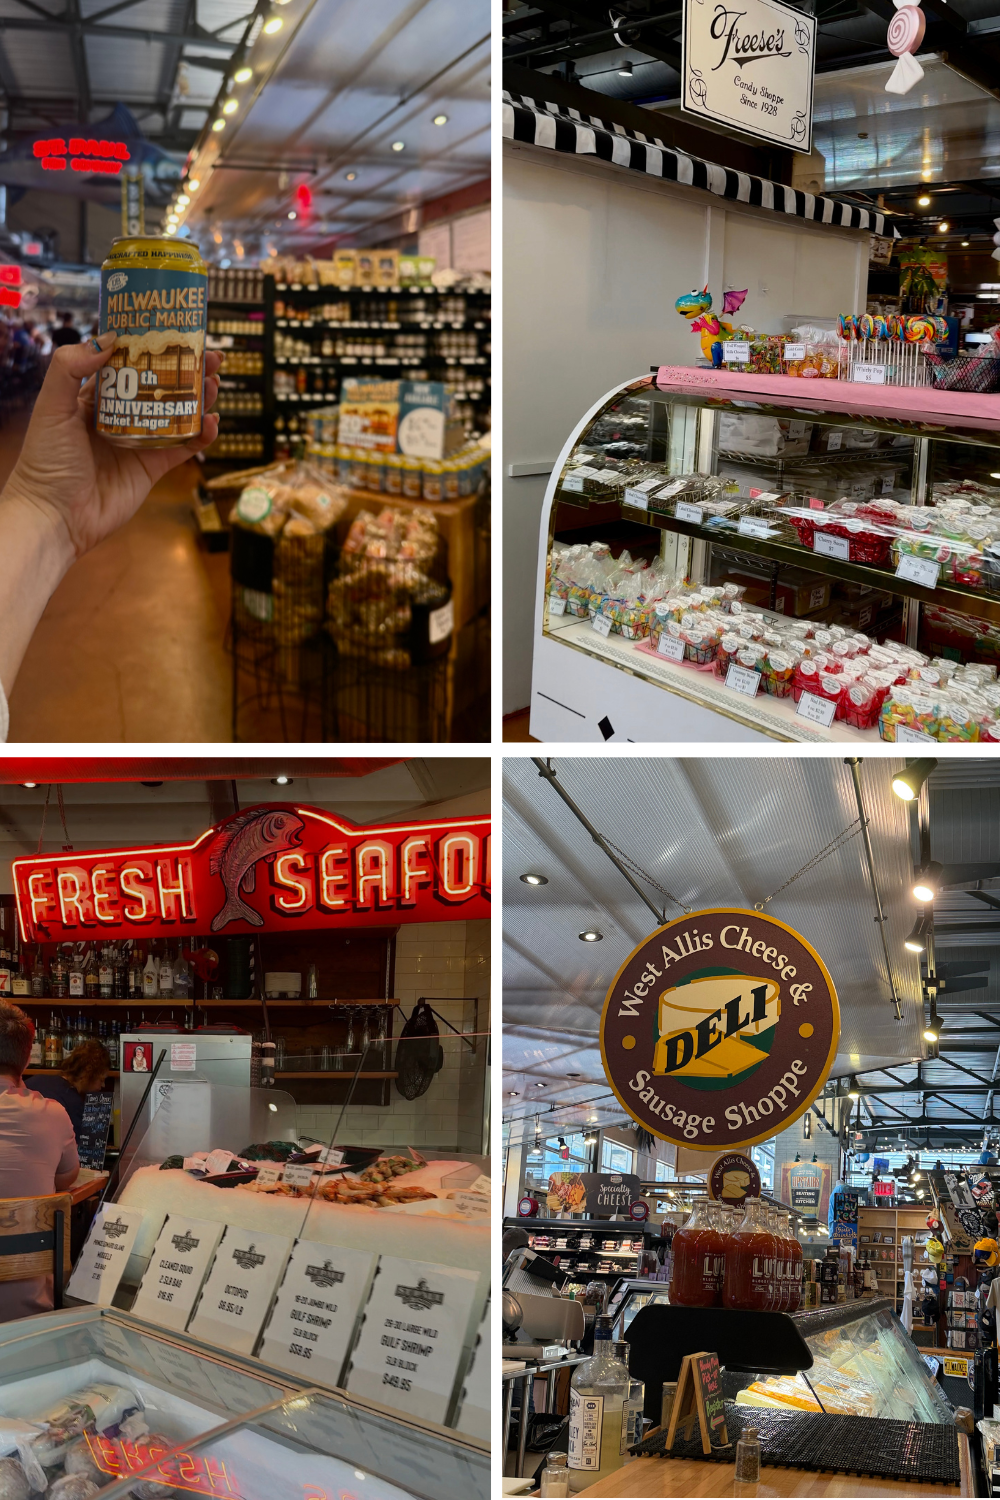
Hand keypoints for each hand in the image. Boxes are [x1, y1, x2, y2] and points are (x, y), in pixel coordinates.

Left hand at [5, 332, 220, 562]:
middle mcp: (120, 417)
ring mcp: (139, 442)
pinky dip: (201, 435)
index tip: (173, 331)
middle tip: (209, 357)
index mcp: (95, 398)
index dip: (152, 347)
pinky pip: (183, 447)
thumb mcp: (52, 406)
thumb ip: (70, 367)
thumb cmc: (46, 463)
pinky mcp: (153, 468)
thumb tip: (108, 338)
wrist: (57, 516)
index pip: (128, 363)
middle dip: (186, 370)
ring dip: (198, 398)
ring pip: (177, 414)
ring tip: (213, 384)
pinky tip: (212, 422)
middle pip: (160, 386)